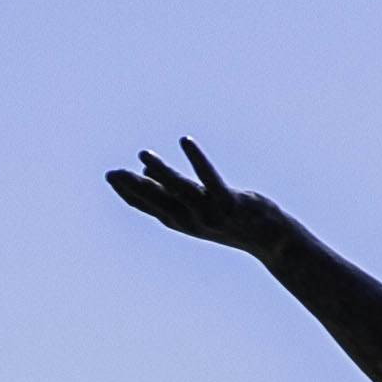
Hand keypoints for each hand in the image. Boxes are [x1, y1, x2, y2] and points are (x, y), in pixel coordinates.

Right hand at [105, 140, 279, 247]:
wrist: (270, 240)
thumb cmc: (232, 220)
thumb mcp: (197, 207)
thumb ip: (170, 190)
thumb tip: (146, 167)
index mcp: (180, 221)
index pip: (147, 207)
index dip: (128, 193)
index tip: (111, 176)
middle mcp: (192, 220)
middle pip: (158, 201)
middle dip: (134, 186)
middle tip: (113, 172)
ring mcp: (211, 213)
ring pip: (181, 190)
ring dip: (162, 172)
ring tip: (144, 154)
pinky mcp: (230, 203)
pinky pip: (211, 179)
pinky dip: (198, 159)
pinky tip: (185, 141)